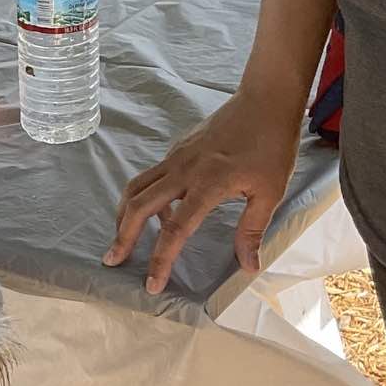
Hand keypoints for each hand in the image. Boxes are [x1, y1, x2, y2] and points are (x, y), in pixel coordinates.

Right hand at [104, 87, 303, 295]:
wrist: (265, 101)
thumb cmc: (272, 147)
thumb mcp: (270, 192)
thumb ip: (252, 230)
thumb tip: (248, 267)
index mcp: (208, 185)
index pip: (175, 230)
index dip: (161, 260)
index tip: (152, 285)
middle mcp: (183, 171)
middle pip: (138, 206)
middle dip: (122, 236)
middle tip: (113, 260)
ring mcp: (176, 157)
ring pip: (136, 187)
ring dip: (124, 214)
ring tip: (122, 237)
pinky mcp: (176, 149)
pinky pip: (150, 176)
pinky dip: (144, 197)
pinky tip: (158, 212)